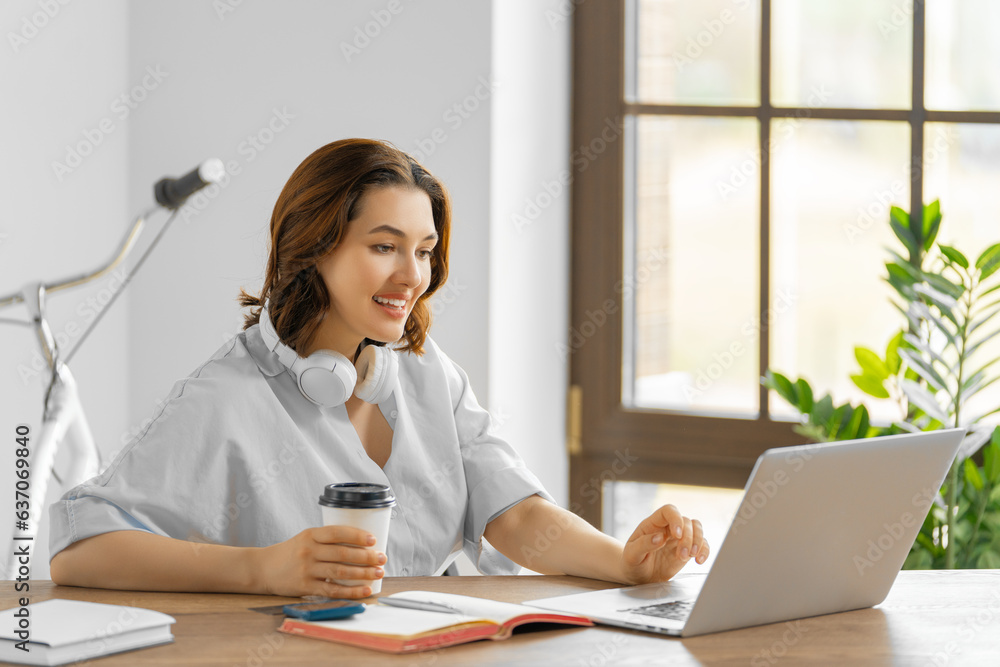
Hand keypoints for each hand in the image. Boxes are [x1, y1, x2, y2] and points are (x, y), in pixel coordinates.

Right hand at [254, 525, 385, 597]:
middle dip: (366, 556)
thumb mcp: (306, 538)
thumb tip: (361, 545)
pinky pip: (332, 589)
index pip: (337, 532)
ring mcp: (306, 569)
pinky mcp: (305, 586)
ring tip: (378, 573)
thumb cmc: (291, 552)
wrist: (263, 568)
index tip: (373, 540)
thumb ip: (327, 540)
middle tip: (382, 558)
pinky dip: (350, 590)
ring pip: (340, 571)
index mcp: (310, 534)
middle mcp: (308, 551)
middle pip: (342, 553)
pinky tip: (364, 590)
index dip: (357, 535)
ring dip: (363, 573)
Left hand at [619, 504, 708, 584]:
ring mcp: (678, 538)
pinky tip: (699, 560)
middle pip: (686, 521)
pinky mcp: (686, 549)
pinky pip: (702, 544)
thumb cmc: (632, 562)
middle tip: (681, 555)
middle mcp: (667, 528)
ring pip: (696, 528)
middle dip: (687, 538)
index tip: (677, 535)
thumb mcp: (632, 555)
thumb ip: (644, 544)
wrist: (638, 576)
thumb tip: (660, 537)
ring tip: (691, 556)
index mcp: (652, 524)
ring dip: (697, 542)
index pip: (668, 511)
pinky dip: (704, 550)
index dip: (676, 519)